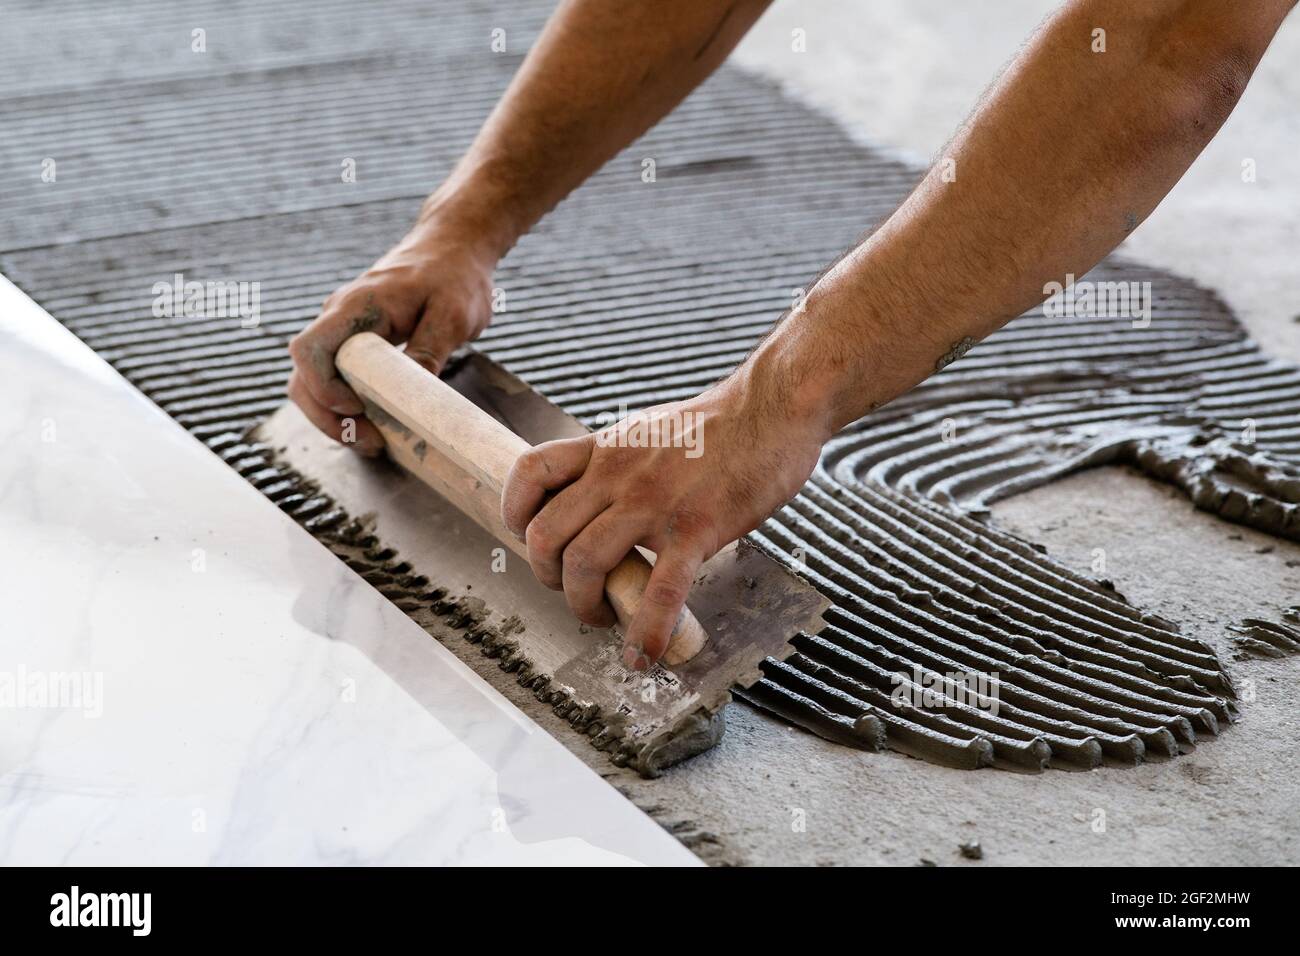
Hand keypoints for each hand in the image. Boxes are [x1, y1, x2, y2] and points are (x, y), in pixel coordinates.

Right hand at [288, 218, 497, 455]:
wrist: (453, 248)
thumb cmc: (455, 275)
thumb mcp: (454, 314)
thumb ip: (429, 351)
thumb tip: (412, 395)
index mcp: (356, 306)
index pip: (310, 350)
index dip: (324, 388)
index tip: (358, 408)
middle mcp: (338, 317)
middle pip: (303, 375)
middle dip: (328, 417)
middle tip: (371, 441)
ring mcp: (342, 330)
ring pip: (313, 382)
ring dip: (334, 417)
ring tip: (373, 441)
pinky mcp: (353, 342)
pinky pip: (334, 378)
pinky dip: (345, 405)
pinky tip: (374, 423)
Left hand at [500, 379, 825, 668]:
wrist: (774, 406)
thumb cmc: (722, 424)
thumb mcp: (650, 432)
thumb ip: (621, 466)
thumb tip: (605, 501)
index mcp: (605, 449)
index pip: (530, 472)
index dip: (515, 512)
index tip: (529, 537)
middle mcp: (617, 474)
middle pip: (546, 535)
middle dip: (550, 578)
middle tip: (576, 591)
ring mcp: (653, 503)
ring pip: (586, 564)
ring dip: (585, 606)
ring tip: (606, 617)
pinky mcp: (696, 529)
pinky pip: (660, 591)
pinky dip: (646, 632)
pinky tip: (645, 655)